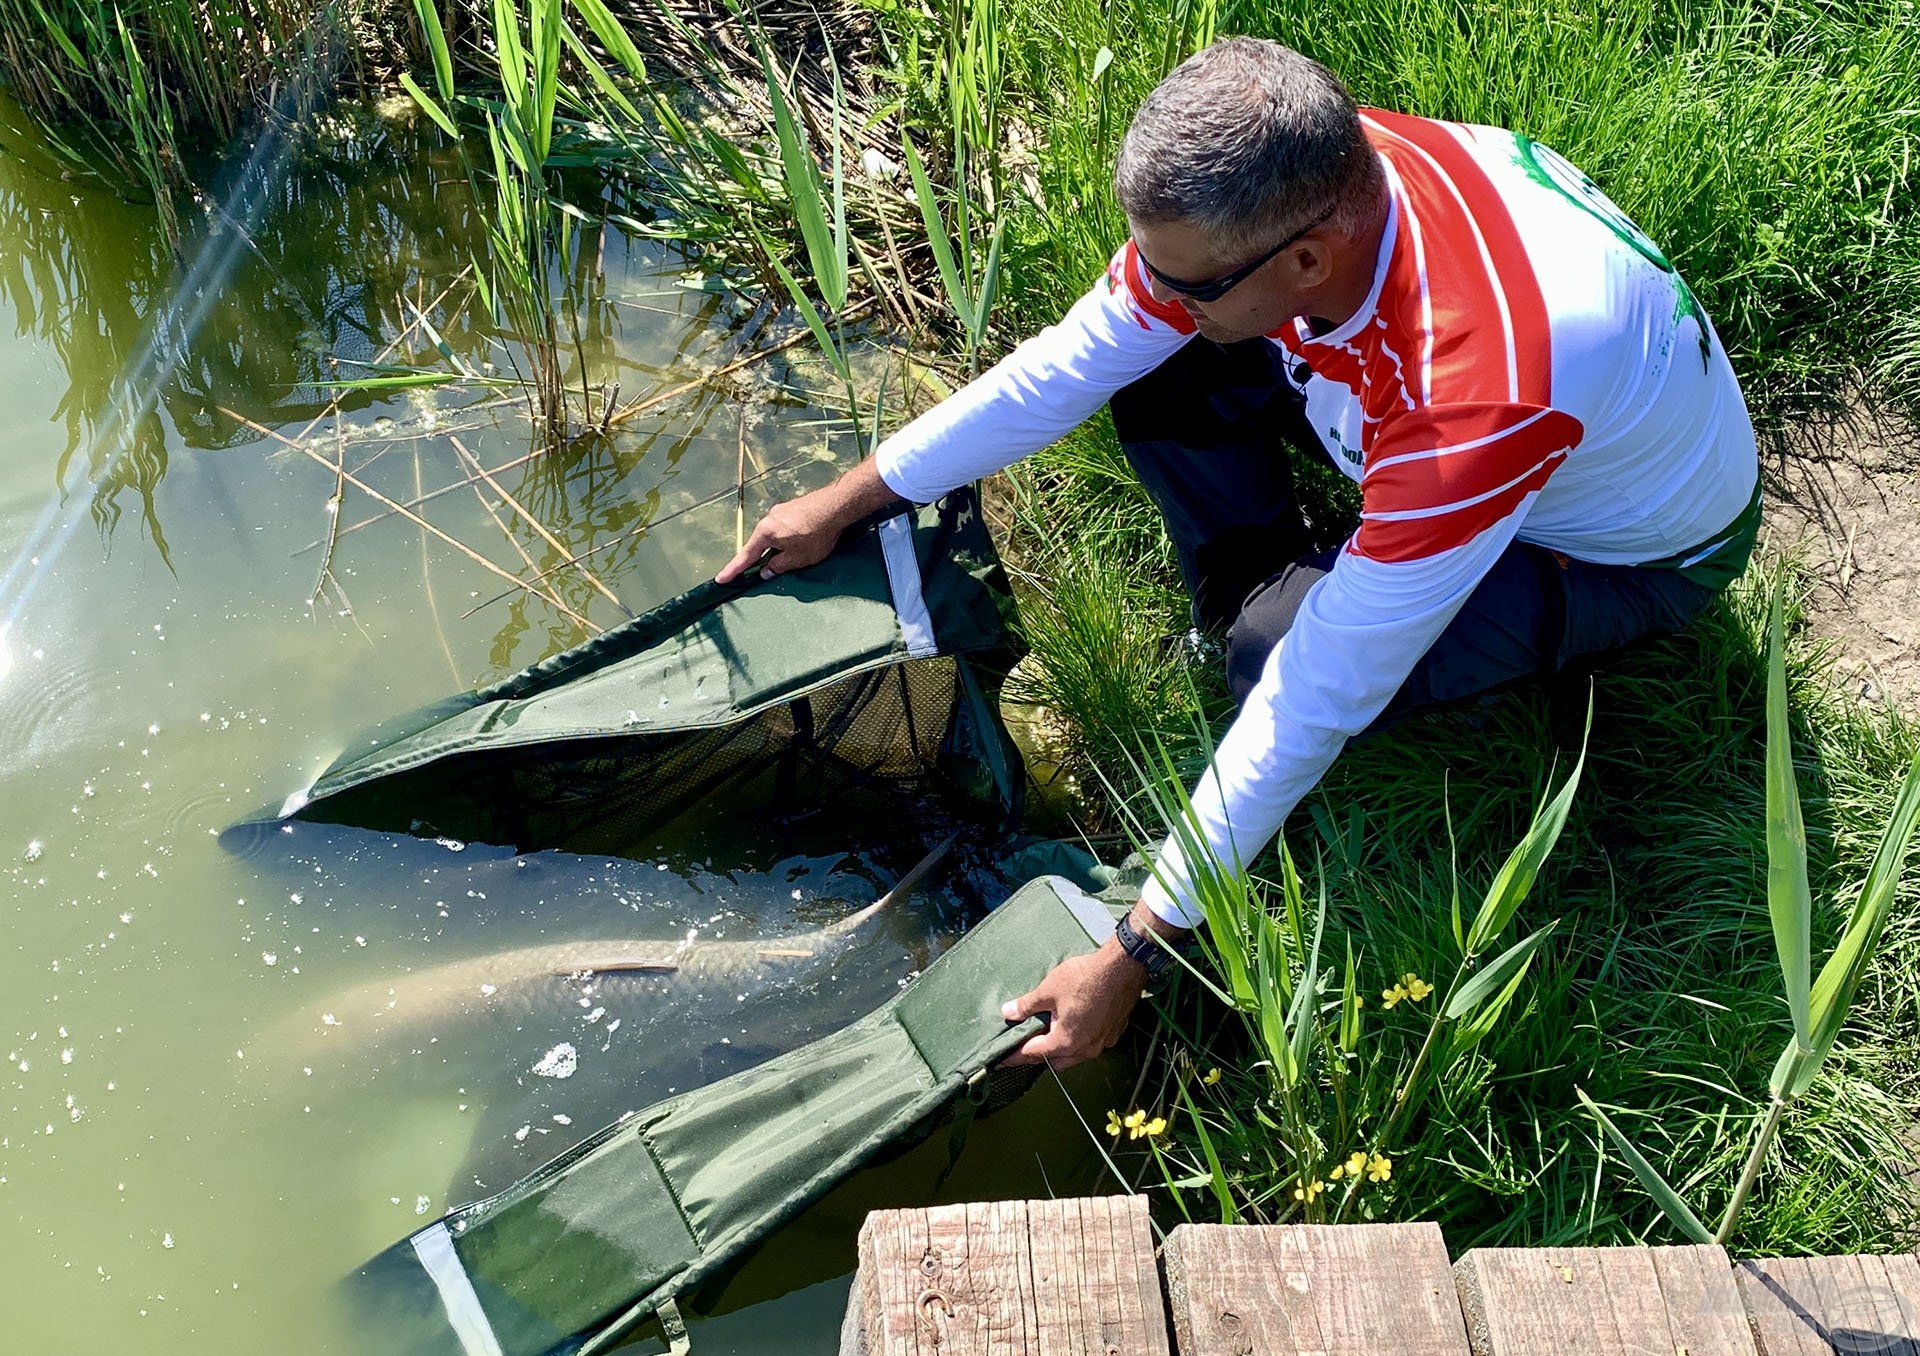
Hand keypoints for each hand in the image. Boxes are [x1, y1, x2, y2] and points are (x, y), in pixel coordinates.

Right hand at [715, 486, 847, 583]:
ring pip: (773, 534)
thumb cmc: (815, 535)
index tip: (720, 579)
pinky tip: (800, 540)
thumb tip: (765, 572)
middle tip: (764, 570)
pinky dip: (786, 537)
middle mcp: (768, 519)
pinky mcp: (793, 508)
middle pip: (759, 543)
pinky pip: (784, 527)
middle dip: (760, 557)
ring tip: (795, 554)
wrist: (835, 506)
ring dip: (777, 546)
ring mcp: (781, 511)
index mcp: (765, 533)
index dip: (733, 570)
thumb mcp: (797, 559)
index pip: (746, 556)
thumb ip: (778, 566)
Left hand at [998, 943, 1145, 1068]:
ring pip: (1074, 1056)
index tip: (1002, 1060)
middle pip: (1055, 1060)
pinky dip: (1078, 1040)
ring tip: (1048, 1034)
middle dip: (1038, 1055)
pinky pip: (1090, 1045)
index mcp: (1066, 1042)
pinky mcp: (1113, 1033)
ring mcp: (1102, 1043)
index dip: (1015, 1056)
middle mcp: (1085, 1049)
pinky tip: (1073, 1025)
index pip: (1034, 1054)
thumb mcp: (1048, 990)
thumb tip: (1008, 1012)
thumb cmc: (1084, 978)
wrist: (1122, 968)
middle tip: (1023, 1044)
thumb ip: (1027, 1006)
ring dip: (1060, 1049)